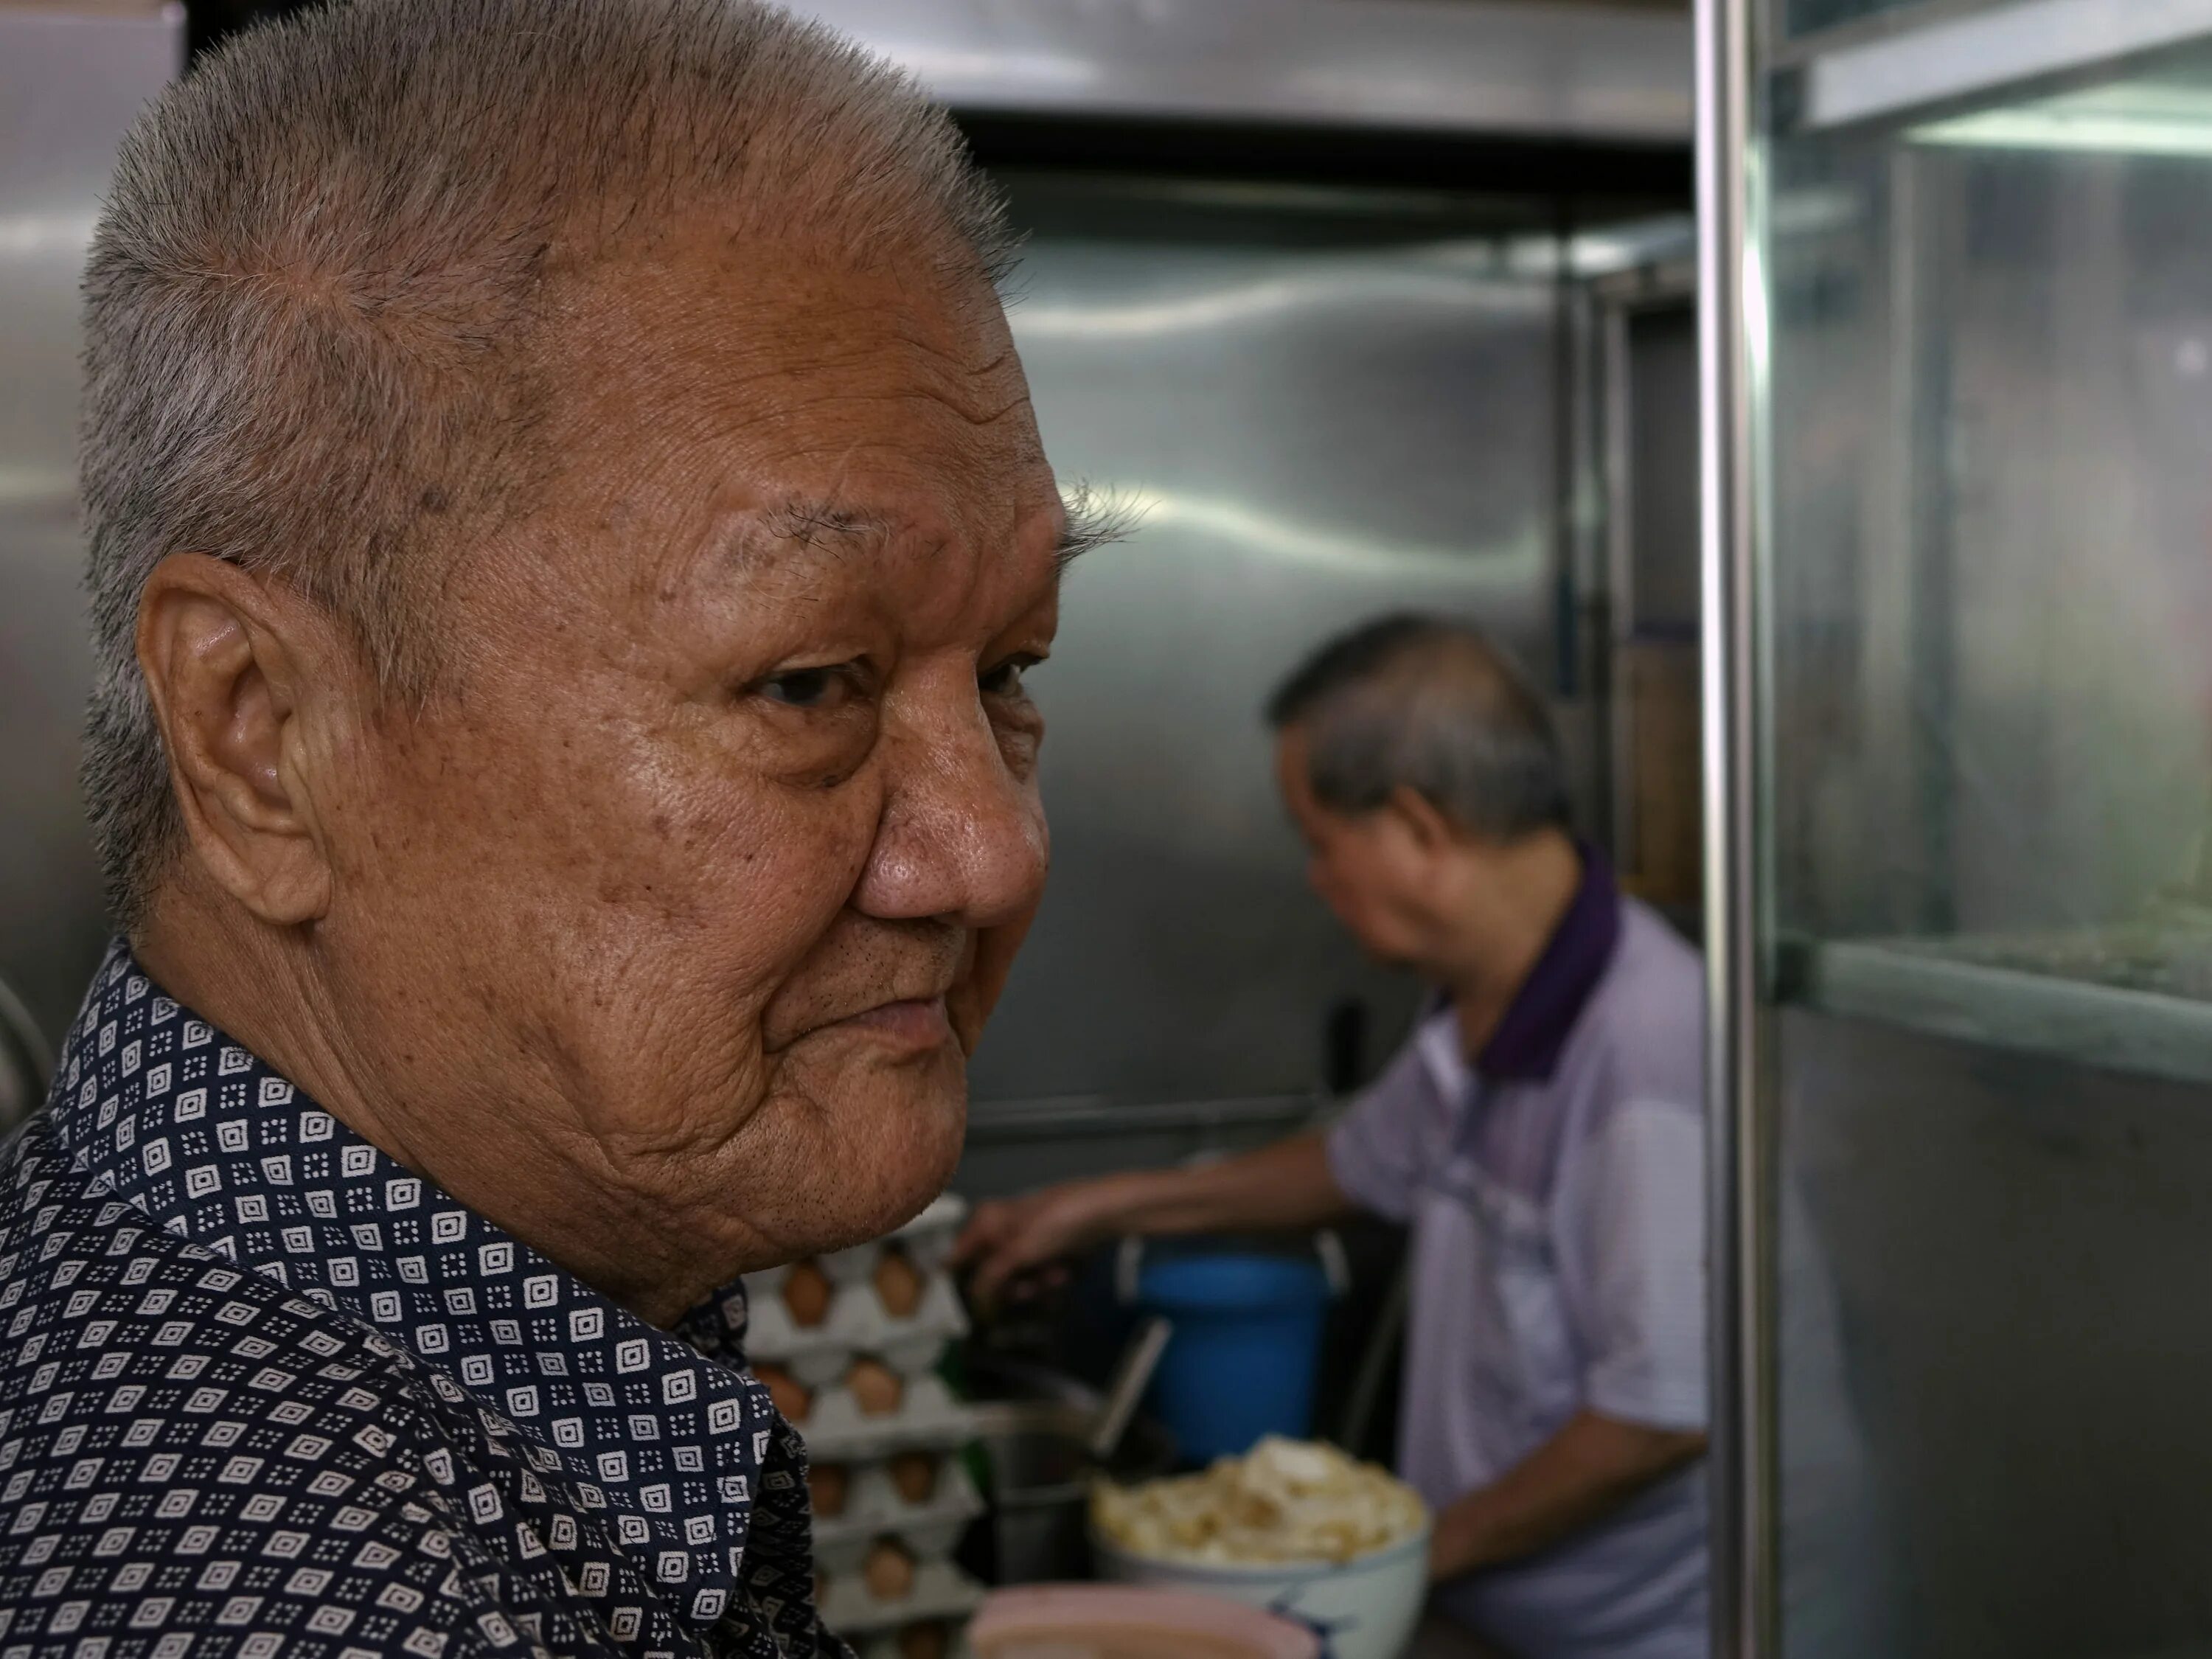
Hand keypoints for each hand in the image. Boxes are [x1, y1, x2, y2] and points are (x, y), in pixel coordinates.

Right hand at [952, 1180, 1124, 1309]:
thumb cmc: (1055, 1223)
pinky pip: (1039, 1276)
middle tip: (1029, 1287)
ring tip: (1055, 1273)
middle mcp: (1001, 1231)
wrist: (1104, 1212)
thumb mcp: (1018, 1251)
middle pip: (991, 1277)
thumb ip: (991, 1278)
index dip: (959, 1283)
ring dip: (1037, 1284)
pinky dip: (1051, 1277)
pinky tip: (1065, 1270)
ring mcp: (1026, 1243)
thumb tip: (974, 1300)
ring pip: (1018, 1281)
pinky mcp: (1047, 1252)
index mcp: (986, 1222)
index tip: (967, 1308)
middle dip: (1013, 1287)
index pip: (958, 1257)